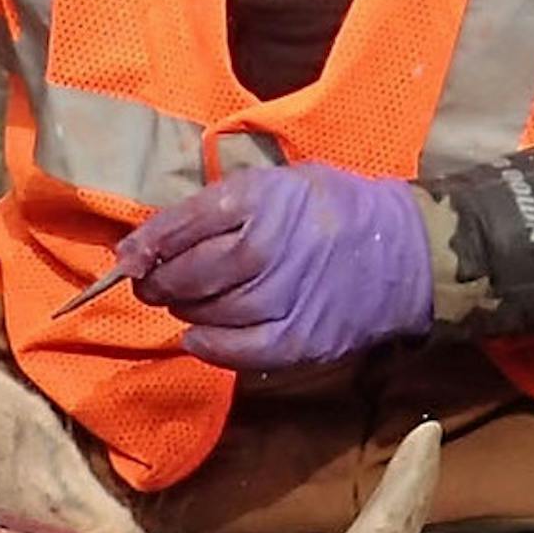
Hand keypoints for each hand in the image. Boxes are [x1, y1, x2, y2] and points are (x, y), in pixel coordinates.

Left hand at [115, 164, 432, 372]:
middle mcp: (265, 248)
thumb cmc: (335, 209)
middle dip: (157, 279)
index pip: (182, 224)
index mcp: (260, 200)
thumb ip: (225, 204)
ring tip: (181, 302)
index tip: (127, 255)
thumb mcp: (280, 182)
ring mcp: (281, 298)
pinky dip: (208, 346)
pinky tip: (198, 336)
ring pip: (205, 312)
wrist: (406, 252)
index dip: (146, 243)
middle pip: (187, 272)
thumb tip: (159, 234)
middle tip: (149, 281)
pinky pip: (235, 350)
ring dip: (183, 310)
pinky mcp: (298, 338)